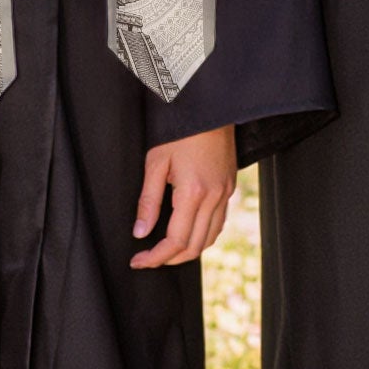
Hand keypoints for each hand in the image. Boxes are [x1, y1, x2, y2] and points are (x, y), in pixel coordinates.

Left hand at [130, 123, 236, 268]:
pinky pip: (219, 222)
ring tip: (166, 250)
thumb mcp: (156, 162)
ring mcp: (225, 192)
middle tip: (149, 258)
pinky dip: (203, 235)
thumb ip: (148, 201)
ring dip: (188, 250)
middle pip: (194, 245)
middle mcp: (214, 196)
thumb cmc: (181, 130)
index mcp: (193, 192)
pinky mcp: (230, 186)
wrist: (210, 107)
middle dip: (170, 259)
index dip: (155, 257)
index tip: (138, 261)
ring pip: (210, 237)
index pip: (175, 241)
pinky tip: (188, 231)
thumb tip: (140, 232)